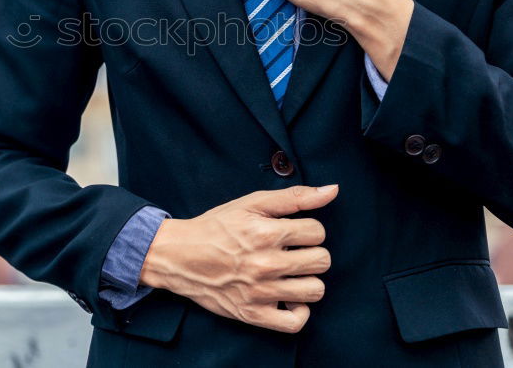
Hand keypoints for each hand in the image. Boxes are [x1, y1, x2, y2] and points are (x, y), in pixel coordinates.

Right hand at [139, 184, 337, 333]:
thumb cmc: (217, 227)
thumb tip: (333, 190)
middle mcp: (265, 264)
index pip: (318, 232)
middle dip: (311, 252)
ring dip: (307, 279)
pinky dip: (299, 310)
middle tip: (293, 251)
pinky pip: (295, 322)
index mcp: (265, 233)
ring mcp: (260, 293)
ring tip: (291, 272)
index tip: (293, 231)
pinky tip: (289, 296)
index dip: (309, 229)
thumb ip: (294, 196)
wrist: (179, 256)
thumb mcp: (252, 203)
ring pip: (315, 290)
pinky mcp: (253, 314)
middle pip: (322, 261)